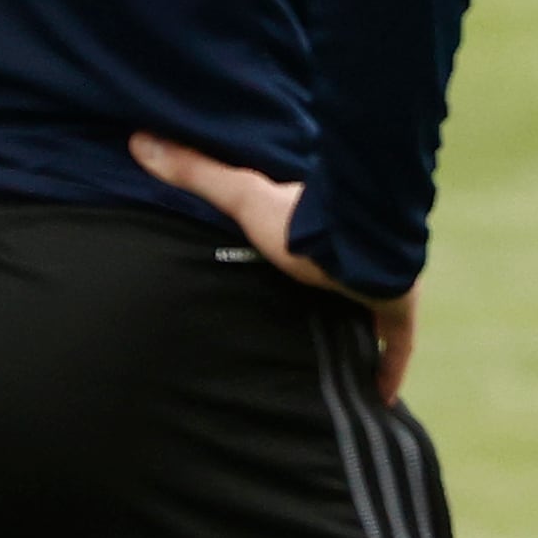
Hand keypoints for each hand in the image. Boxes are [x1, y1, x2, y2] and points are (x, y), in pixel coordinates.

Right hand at [130, 133, 420, 399]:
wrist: (362, 242)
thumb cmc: (303, 221)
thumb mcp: (244, 198)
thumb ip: (197, 173)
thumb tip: (139, 139)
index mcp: (320, 228)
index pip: (314, 240)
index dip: (304, 251)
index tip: (290, 265)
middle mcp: (355, 256)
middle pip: (343, 278)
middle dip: (333, 295)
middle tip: (311, 324)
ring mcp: (382, 284)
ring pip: (371, 310)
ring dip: (359, 330)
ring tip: (339, 363)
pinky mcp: (398, 310)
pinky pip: (397, 345)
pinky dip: (388, 370)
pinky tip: (380, 398)